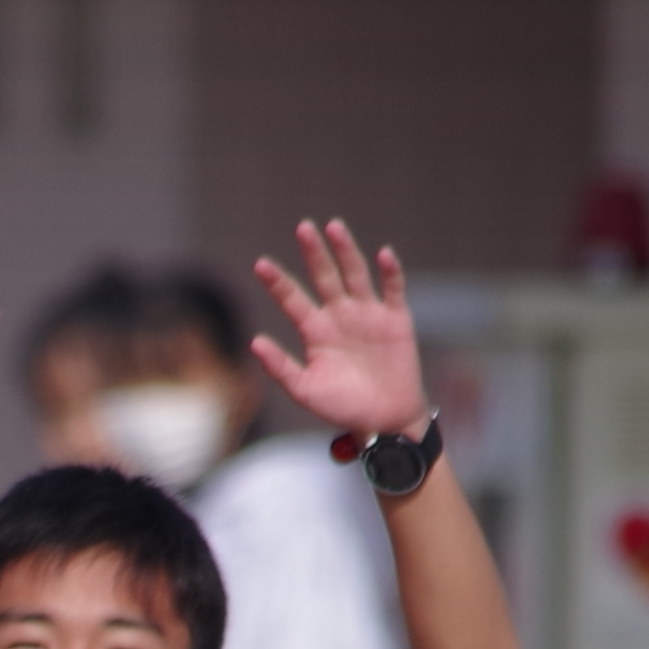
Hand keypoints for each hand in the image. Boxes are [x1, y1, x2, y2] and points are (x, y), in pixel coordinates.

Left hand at [247, 220, 430, 448]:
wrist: (383, 421)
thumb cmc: (342, 407)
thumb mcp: (305, 390)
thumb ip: (280, 367)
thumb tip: (253, 341)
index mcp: (315, 331)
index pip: (293, 299)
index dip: (278, 282)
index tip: (260, 264)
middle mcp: (339, 316)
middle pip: (324, 277)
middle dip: (314, 253)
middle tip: (302, 227)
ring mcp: (368, 314)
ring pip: (355, 274)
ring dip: (346, 251)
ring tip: (333, 227)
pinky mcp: (395, 319)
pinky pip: (392, 290)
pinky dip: (389, 272)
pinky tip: (383, 254)